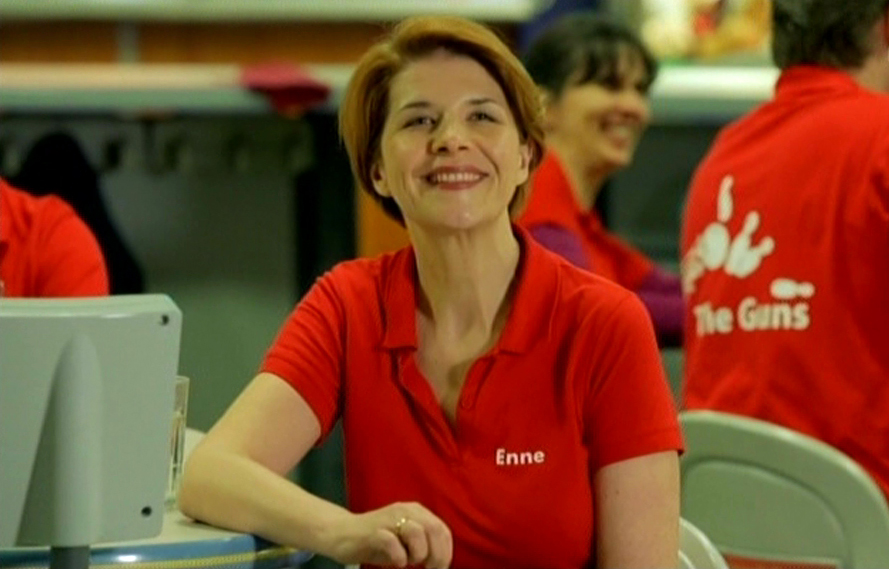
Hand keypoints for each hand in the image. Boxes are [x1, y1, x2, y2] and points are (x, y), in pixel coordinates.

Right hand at [326, 501, 452, 567]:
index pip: (442, 530)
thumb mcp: (405, 542)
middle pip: (433, 529)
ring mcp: (388, 519)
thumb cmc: (377, 541)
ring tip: (408, 561)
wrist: (342, 534)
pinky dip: (399, 556)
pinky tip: (396, 562)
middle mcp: (405, 510)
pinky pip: (392, 542)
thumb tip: (441, 562)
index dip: (445, 552)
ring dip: (418, 553)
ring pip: (416, 532)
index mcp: (416, 512)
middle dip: (437, 555)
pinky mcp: (373, 531)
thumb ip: (424, 545)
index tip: (439, 568)